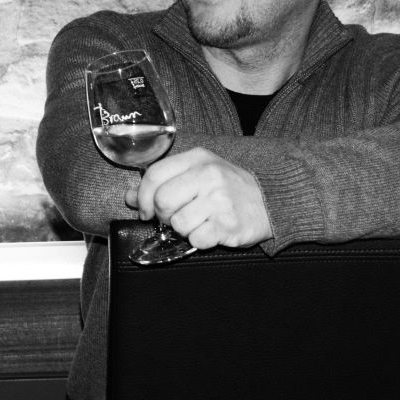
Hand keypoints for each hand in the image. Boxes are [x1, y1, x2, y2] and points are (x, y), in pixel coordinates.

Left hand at [137, 147, 272, 250]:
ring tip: (199, 222)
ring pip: (178, 224)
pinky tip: (210, 231)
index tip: (144, 210)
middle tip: (175, 218)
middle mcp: (209, 175)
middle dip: (163, 216)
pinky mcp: (228, 224)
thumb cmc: (228, 188)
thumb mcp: (196, 174)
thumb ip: (162, 182)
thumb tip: (128, 197)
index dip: (142, 197)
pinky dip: (199, 241)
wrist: (270, 201)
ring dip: (183, 230)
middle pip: (162, 201)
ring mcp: (220, 200)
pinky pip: (196, 240)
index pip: (154, 175)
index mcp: (198, 159)